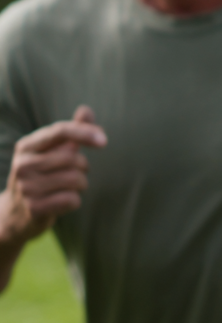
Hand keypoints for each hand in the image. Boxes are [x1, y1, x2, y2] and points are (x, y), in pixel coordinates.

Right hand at [1, 106, 106, 242]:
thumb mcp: (52, 151)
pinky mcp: (34, 208)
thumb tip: (86, 110)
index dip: (84, 133)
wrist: (16, 212)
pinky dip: (75, 201)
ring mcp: (26, 187)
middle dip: (83, 167)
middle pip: (73, 159)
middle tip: (72, 173)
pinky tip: (61, 202)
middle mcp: (23, 164)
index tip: (104, 140)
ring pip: (76, 180)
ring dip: (80, 184)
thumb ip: (71, 131)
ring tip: (66, 187)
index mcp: (27, 146)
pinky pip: (72, 200)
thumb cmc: (42, 175)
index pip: (59, 132)